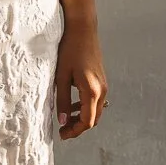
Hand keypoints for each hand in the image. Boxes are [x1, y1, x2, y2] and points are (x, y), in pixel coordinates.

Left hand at [55, 19, 106, 140]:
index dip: (75, 131)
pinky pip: (96, 100)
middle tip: (63, 130)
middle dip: (79, 127)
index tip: (62, 135)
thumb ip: (63, 100)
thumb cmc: (70, 50)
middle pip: (93, 119)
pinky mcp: (101, 80)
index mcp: (92, 91)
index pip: (87, 121)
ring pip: (96, 110)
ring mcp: (104, 85)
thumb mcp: (61, 76)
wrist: (83, 29)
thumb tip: (62, 121)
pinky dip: (86, 107)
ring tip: (66, 120)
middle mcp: (102, 90)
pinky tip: (73, 105)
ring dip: (82, 117)